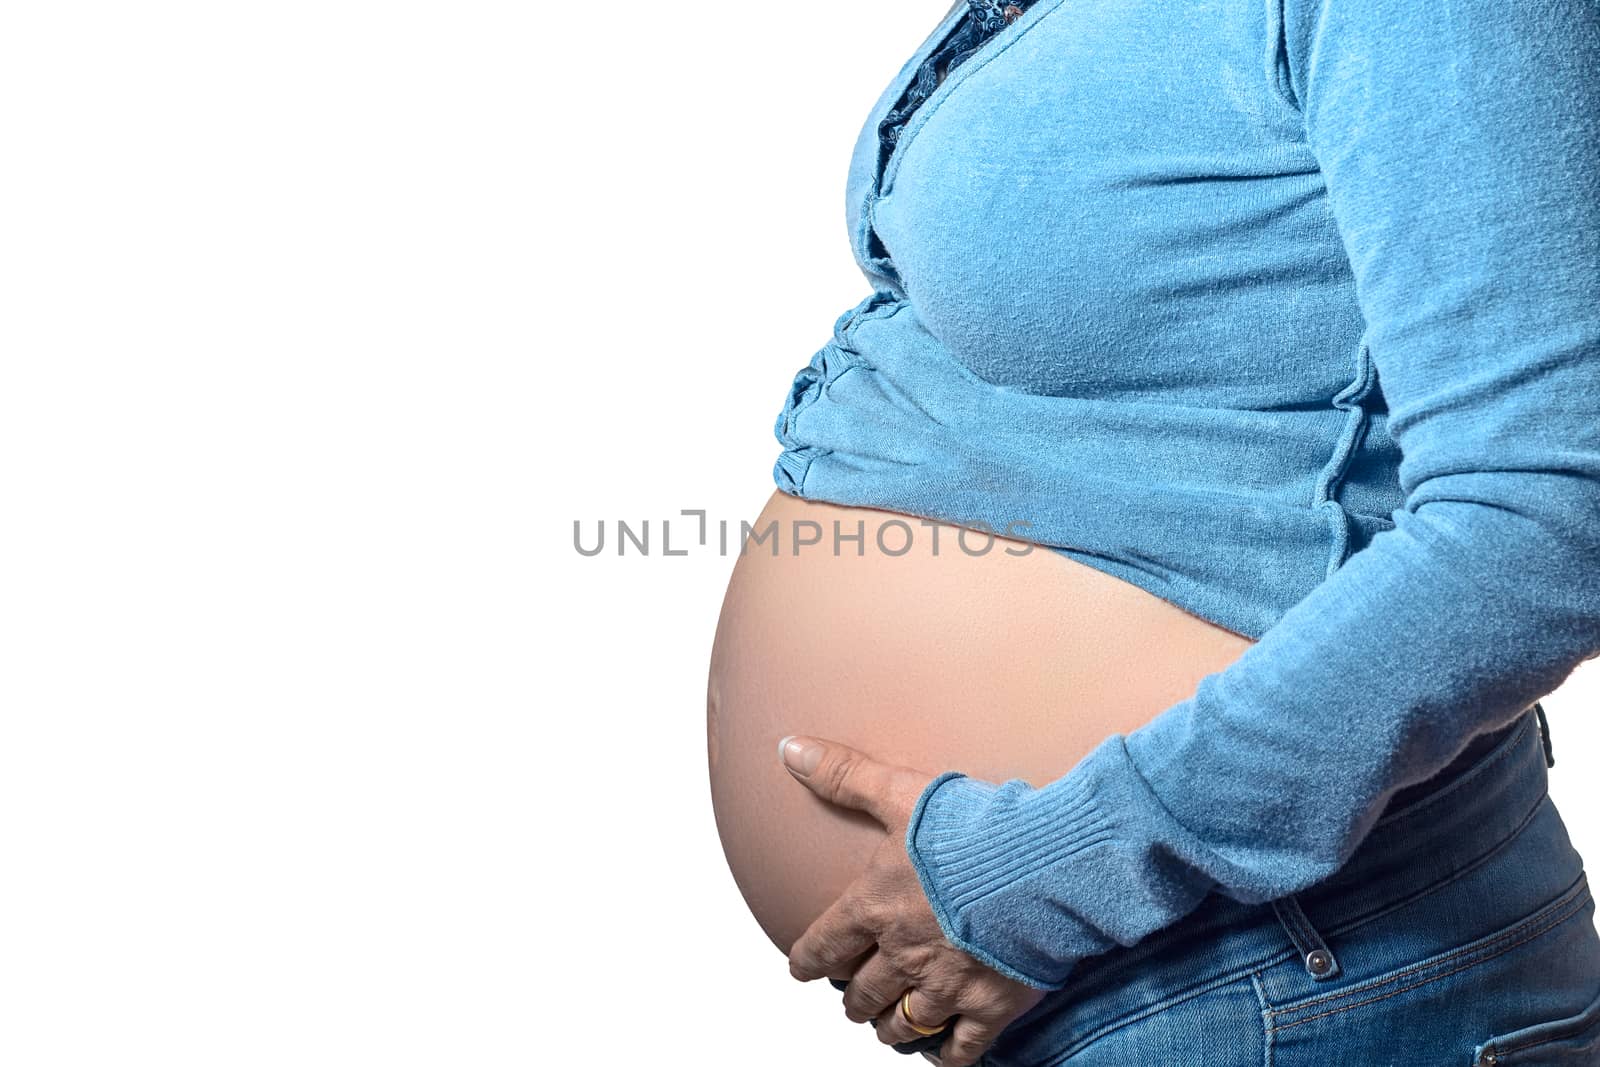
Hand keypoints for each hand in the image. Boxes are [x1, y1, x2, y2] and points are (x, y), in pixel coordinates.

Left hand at [778, 735, 1046, 1066]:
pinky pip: (959, 1048)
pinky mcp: (990, 1007)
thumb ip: (842, 775)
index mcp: (872, 906)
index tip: (801, 969)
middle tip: (854, 999)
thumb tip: (788, 748)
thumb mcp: (899, 791)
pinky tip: (943, 1053)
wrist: (1041, 866)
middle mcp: (901, 954)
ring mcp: (945, 986)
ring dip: (891, 1026)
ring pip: (904, 1023)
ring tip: (889, 1026)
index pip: (823, 945)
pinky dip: (947, 1054)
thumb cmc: (972, 828)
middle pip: (862, 992)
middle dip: (854, 997)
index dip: (808, 960)